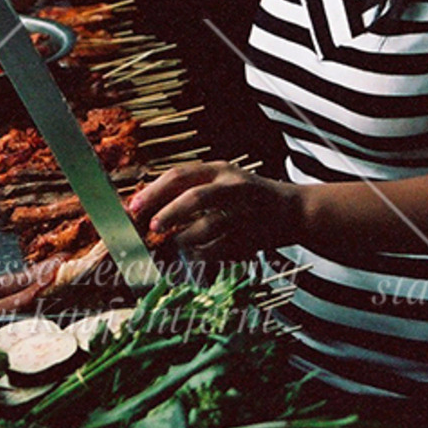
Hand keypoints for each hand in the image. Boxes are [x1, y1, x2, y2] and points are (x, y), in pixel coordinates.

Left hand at [128, 161, 302, 259]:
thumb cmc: (247, 198)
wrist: (294, 210)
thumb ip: (191, 191)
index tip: (134, 206)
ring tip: (172, 245)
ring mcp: (245, 210)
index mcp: (218, 170)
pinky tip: (194, 257)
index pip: (179, 176)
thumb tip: (150, 209)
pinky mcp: (255, 234)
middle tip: (152, 227)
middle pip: (195, 196)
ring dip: (185, 238)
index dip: (154, 191)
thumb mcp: (222, 183)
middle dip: (169, 212)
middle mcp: (232, 185)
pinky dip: (204, 254)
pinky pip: (223, 247)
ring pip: (209, 225)